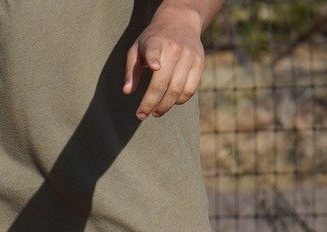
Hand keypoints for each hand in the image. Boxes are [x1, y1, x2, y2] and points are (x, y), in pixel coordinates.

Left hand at [123, 2, 206, 118]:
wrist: (181, 21)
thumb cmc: (153, 40)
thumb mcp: (137, 48)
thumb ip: (131, 70)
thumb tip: (127, 91)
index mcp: (156, 42)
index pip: (155, 50)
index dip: (154, 58)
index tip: (154, 66)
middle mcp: (174, 49)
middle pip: (163, 82)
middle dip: (151, 103)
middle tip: (143, 115)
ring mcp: (189, 56)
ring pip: (177, 90)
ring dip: (165, 106)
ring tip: (156, 112)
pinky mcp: (199, 63)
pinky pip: (190, 89)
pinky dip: (180, 100)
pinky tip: (171, 103)